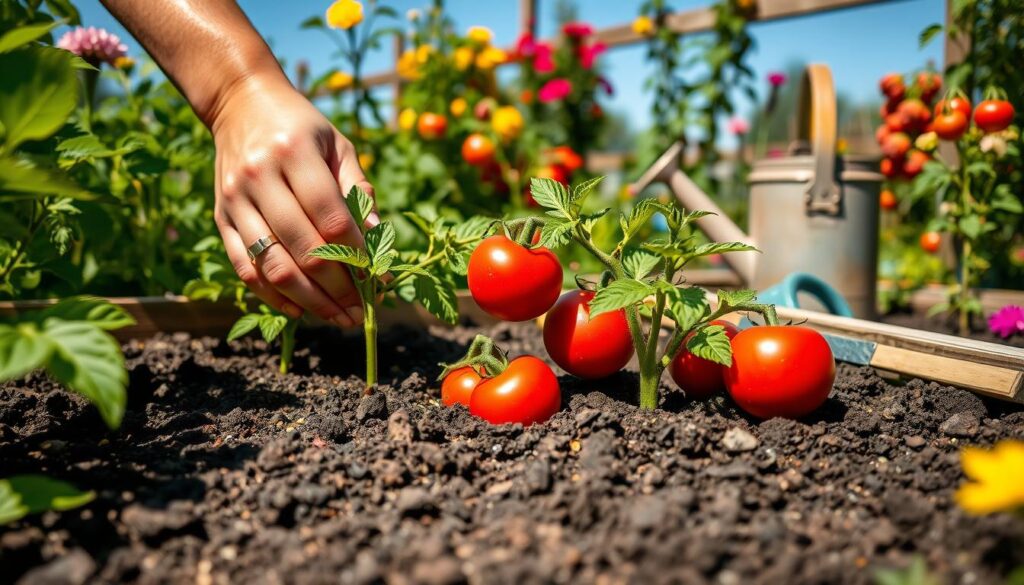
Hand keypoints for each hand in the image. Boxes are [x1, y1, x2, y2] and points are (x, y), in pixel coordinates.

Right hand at [210, 75, 374, 326]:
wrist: (240, 103)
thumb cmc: (302, 127)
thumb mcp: (337, 145)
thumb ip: (358, 188)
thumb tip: (378, 238)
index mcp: (294, 152)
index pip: (331, 218)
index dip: (358, 254)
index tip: (379, 279)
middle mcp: (260, 177)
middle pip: (303, 248)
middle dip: (338, 287)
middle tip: (362, 311)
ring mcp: (235, 200)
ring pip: (273, 265)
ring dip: (309, 300)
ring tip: (338, 318)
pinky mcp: (221, 218)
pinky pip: (245, 268)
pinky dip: (273, 297)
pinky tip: (301, 311)